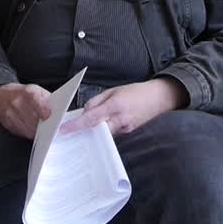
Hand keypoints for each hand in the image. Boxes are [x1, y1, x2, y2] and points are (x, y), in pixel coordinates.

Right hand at [0, 83, 51, 139]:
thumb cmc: (22, 93)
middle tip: (51, 128)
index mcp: (27, 92)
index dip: (43, 110)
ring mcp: (11, 114)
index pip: (36, 101)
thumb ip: (47, 99)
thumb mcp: (36, 89)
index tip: (49, 116)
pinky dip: (29, 133)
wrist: (0, 95)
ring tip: (44, 131)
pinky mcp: (7, 124)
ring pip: (28, 128)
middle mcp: (17, 102)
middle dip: (44, 125)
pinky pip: (21, 132)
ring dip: (37, 131)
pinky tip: (33, 131)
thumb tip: (57, 109)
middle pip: (33, 118)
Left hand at [59, 78, 189, 135]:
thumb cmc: (136, 91)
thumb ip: (97, 101)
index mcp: (115, 106)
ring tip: (83, 128)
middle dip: (83, 131)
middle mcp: (119, 120)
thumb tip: (85, 111)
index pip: (91, 118)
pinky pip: (110, 133)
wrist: (158, 98)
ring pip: (102, 133)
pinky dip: (103, 129)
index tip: (64, 130)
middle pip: (95, 130)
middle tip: (69, 133)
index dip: (76, 125)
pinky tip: (99, 126)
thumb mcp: (114, 90)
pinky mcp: (127, 132)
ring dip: (93, 130)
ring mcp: (124, 129)